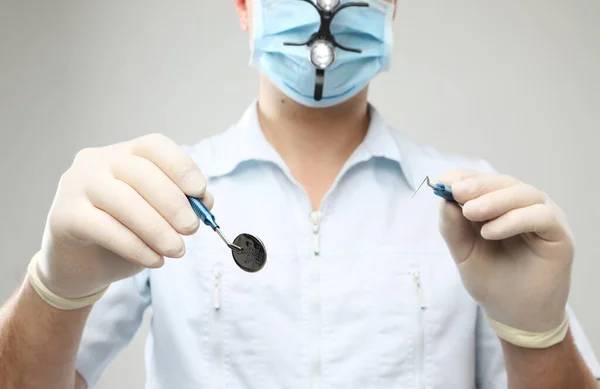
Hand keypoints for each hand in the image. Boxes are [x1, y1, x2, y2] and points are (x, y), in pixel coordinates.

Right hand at [36, 133, 211, 298]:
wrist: (79, 262)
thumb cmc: (124, 229)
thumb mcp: (157, 213)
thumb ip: (181, 202)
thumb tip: (205, 202)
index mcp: (125, 152)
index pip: (154, 146)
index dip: (181, 167)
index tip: (199, 192)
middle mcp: (98, 160)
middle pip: (141, 172)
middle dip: (173, 203)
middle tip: (191, 229)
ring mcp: (77, 185)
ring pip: (124, 201)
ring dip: (157, 229)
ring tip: (177, 250)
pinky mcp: (65, 216)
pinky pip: (105, 229)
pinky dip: (136, 247)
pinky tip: (154, 260)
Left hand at [438, 170, 573, 332]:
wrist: (515, 316)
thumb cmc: (491, 281)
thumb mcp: (463, 253)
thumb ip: (453, 228)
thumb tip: (443, 200)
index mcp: (500, 206)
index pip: (484, 182)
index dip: (464, 178)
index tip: (444, 182)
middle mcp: (524, 206)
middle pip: (503, 183)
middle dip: (477, 186)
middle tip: (456, 192)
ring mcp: (543, 218)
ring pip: (523, 194)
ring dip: (494, 201)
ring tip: (470, 213)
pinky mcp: (558, 234)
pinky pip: (539, 216)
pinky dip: (513, 220)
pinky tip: (490, 232)